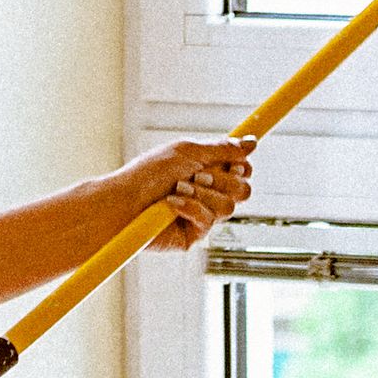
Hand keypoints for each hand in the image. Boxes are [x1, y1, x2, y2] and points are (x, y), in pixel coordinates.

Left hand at [120, 138, 255, 249]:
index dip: (240, 167)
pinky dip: (190, 208)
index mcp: (206, 171)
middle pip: (243, 190)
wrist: (125, 201)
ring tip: (177, 189)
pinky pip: (209, 220)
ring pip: (229, 206)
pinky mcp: (193, 235)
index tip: (232, 163)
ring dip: (202, 194)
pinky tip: (171, 204)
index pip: (241, 171)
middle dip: (221, 180)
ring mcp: (202, 216)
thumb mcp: (187, 152)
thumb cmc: (148, 174)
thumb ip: (222, 149)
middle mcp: (207, 194)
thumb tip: (253, 142)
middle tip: (196, 175)